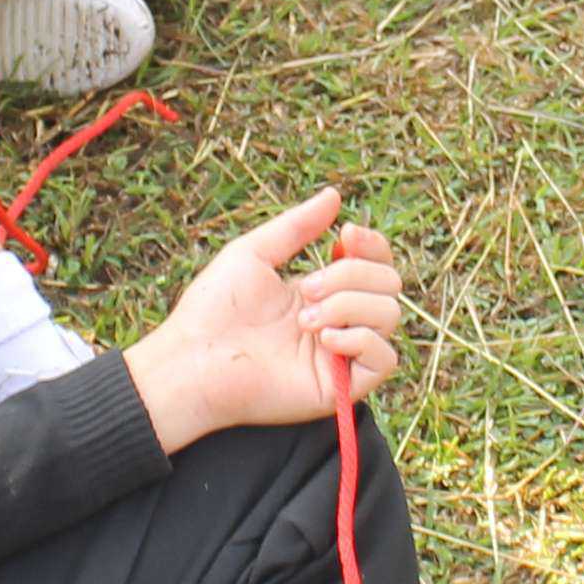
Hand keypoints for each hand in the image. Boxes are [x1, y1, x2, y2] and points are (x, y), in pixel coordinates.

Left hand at [124, 189, 407, 447]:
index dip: (373, 244)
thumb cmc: (213, 309)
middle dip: (352, 274)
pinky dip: (362, 339)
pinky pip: (385, 360)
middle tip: (307, 288)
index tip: (346, 234)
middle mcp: (337, 321)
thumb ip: (297, 226)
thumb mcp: (254, 253)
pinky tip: (325, 339)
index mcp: (321, 292)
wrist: (193, 361)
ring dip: (350, 305)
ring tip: (306, 319)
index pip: (375, 263)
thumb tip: (334, 196)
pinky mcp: (341, 387)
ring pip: (390, 315)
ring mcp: (341, 355)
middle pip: (388, 284)